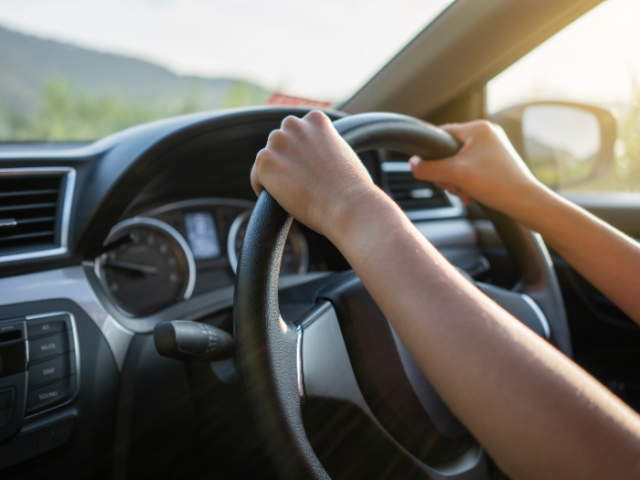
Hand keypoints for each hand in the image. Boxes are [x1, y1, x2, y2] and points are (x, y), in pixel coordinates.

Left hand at [251, 110, 379, 237]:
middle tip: (301, 184)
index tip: (309, 170)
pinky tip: (282, 200)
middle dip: (286, 161)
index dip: (302, 154)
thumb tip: (313, 158)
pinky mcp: (264, 161)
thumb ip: (324, 146)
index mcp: (315, 119)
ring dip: (276, 175)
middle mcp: (294, 125)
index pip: (297, 133)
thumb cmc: (352, 188)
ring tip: (294, 193)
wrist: (347, 205)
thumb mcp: (342, 153)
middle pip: (279, 143)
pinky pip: (257, 177)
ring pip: (268, 160)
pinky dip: (265, 190)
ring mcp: (277, 141)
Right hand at [410, 120, 545, 214]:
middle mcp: (487, 134)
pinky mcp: (497, 163)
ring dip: (456, 181)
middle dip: (446, 173)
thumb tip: (412, 165)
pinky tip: (470, 196)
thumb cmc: (496, 184)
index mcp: (478, 128)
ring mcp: (493, 148)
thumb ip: (428, 168)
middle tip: (452, 186)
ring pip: (459, 163)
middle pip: (449, 151)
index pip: (441, 135)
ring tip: (464, 193)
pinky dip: (467, 183)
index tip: (431, 171)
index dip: (431, 155)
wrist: (526, 203)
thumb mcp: (454, 175)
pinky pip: (471, 170)